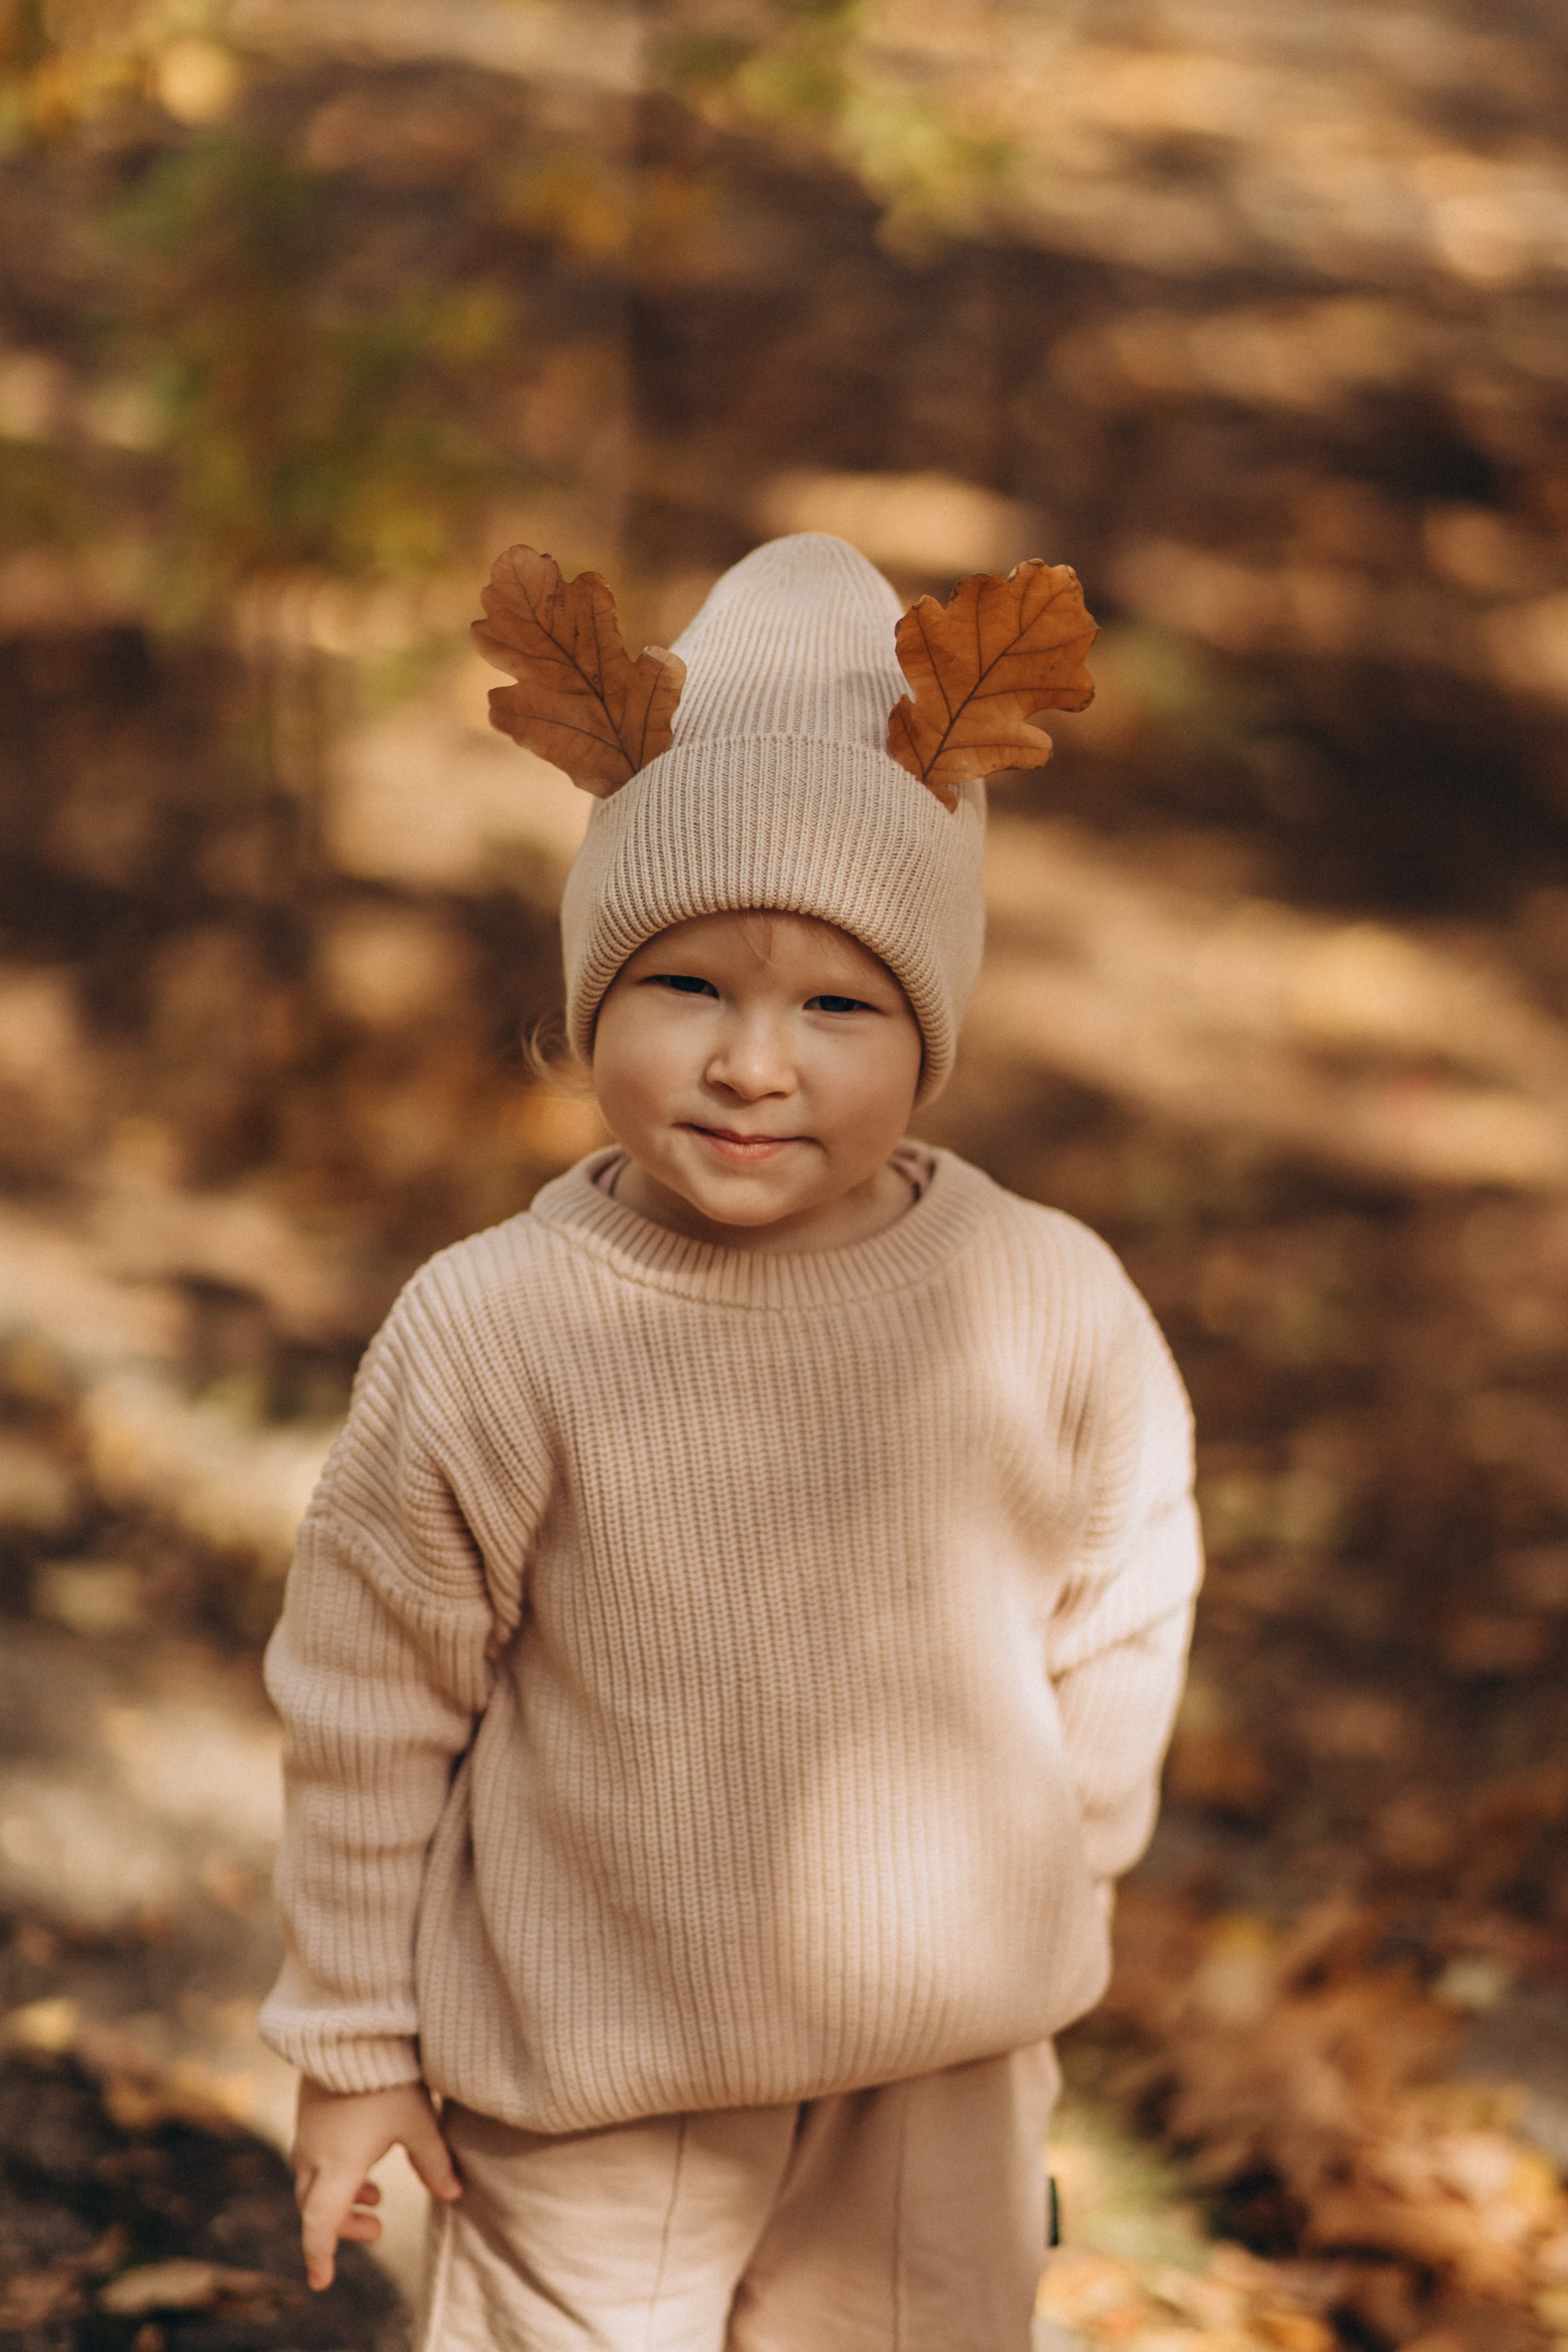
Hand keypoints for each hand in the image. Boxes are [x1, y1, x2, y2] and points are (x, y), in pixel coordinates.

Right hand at [290, 2077, 461, 2289]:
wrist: (352, 2028)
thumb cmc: (387, 2077)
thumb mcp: (418, 2122)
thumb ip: (435, 2162)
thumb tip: (455, 2194)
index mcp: (337, 2166)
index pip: (319, 2225)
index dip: (320, 2257)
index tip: (322, 2282)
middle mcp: (313, 2155)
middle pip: (316, 2208)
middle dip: (343, 2226)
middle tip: (378, 2228)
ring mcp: (306, 2133)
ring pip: (313, 2183)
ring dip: (340, 2199)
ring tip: (377, 2197)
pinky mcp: (307, 2113)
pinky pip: (312, 2158)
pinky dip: (334, 2174)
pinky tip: (366, 2160)